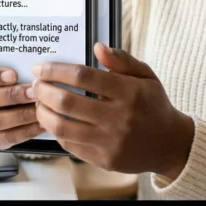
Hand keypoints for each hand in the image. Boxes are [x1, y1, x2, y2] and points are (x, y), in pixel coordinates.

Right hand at [0, 66, 43, 149]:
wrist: (7, 102)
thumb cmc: (6, 81)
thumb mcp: (4, 69)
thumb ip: (10, 66)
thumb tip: (30, 66)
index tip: (13, 75)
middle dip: (10, 96)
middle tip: (32, 92)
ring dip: (20, 114)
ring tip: (38, 106)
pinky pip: (5, 137)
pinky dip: (25, 130)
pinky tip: (40, 122)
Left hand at [31, 43, 193, 179]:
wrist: (170, 145)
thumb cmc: (154, 106)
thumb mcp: (146, 77)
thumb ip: (122, 61)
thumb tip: (98, 46)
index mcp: (128, 93)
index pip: (83, 77)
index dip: (56, 70)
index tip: (42, 68)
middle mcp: (118, 118)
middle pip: (67, 102)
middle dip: (43, 90)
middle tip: (35, 84)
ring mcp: (109, 142)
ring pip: (63, 126)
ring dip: (43, 112)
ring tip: (38, 102)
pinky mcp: (103, 159)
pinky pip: (70, 144)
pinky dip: (56, 131)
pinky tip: (53, 120)